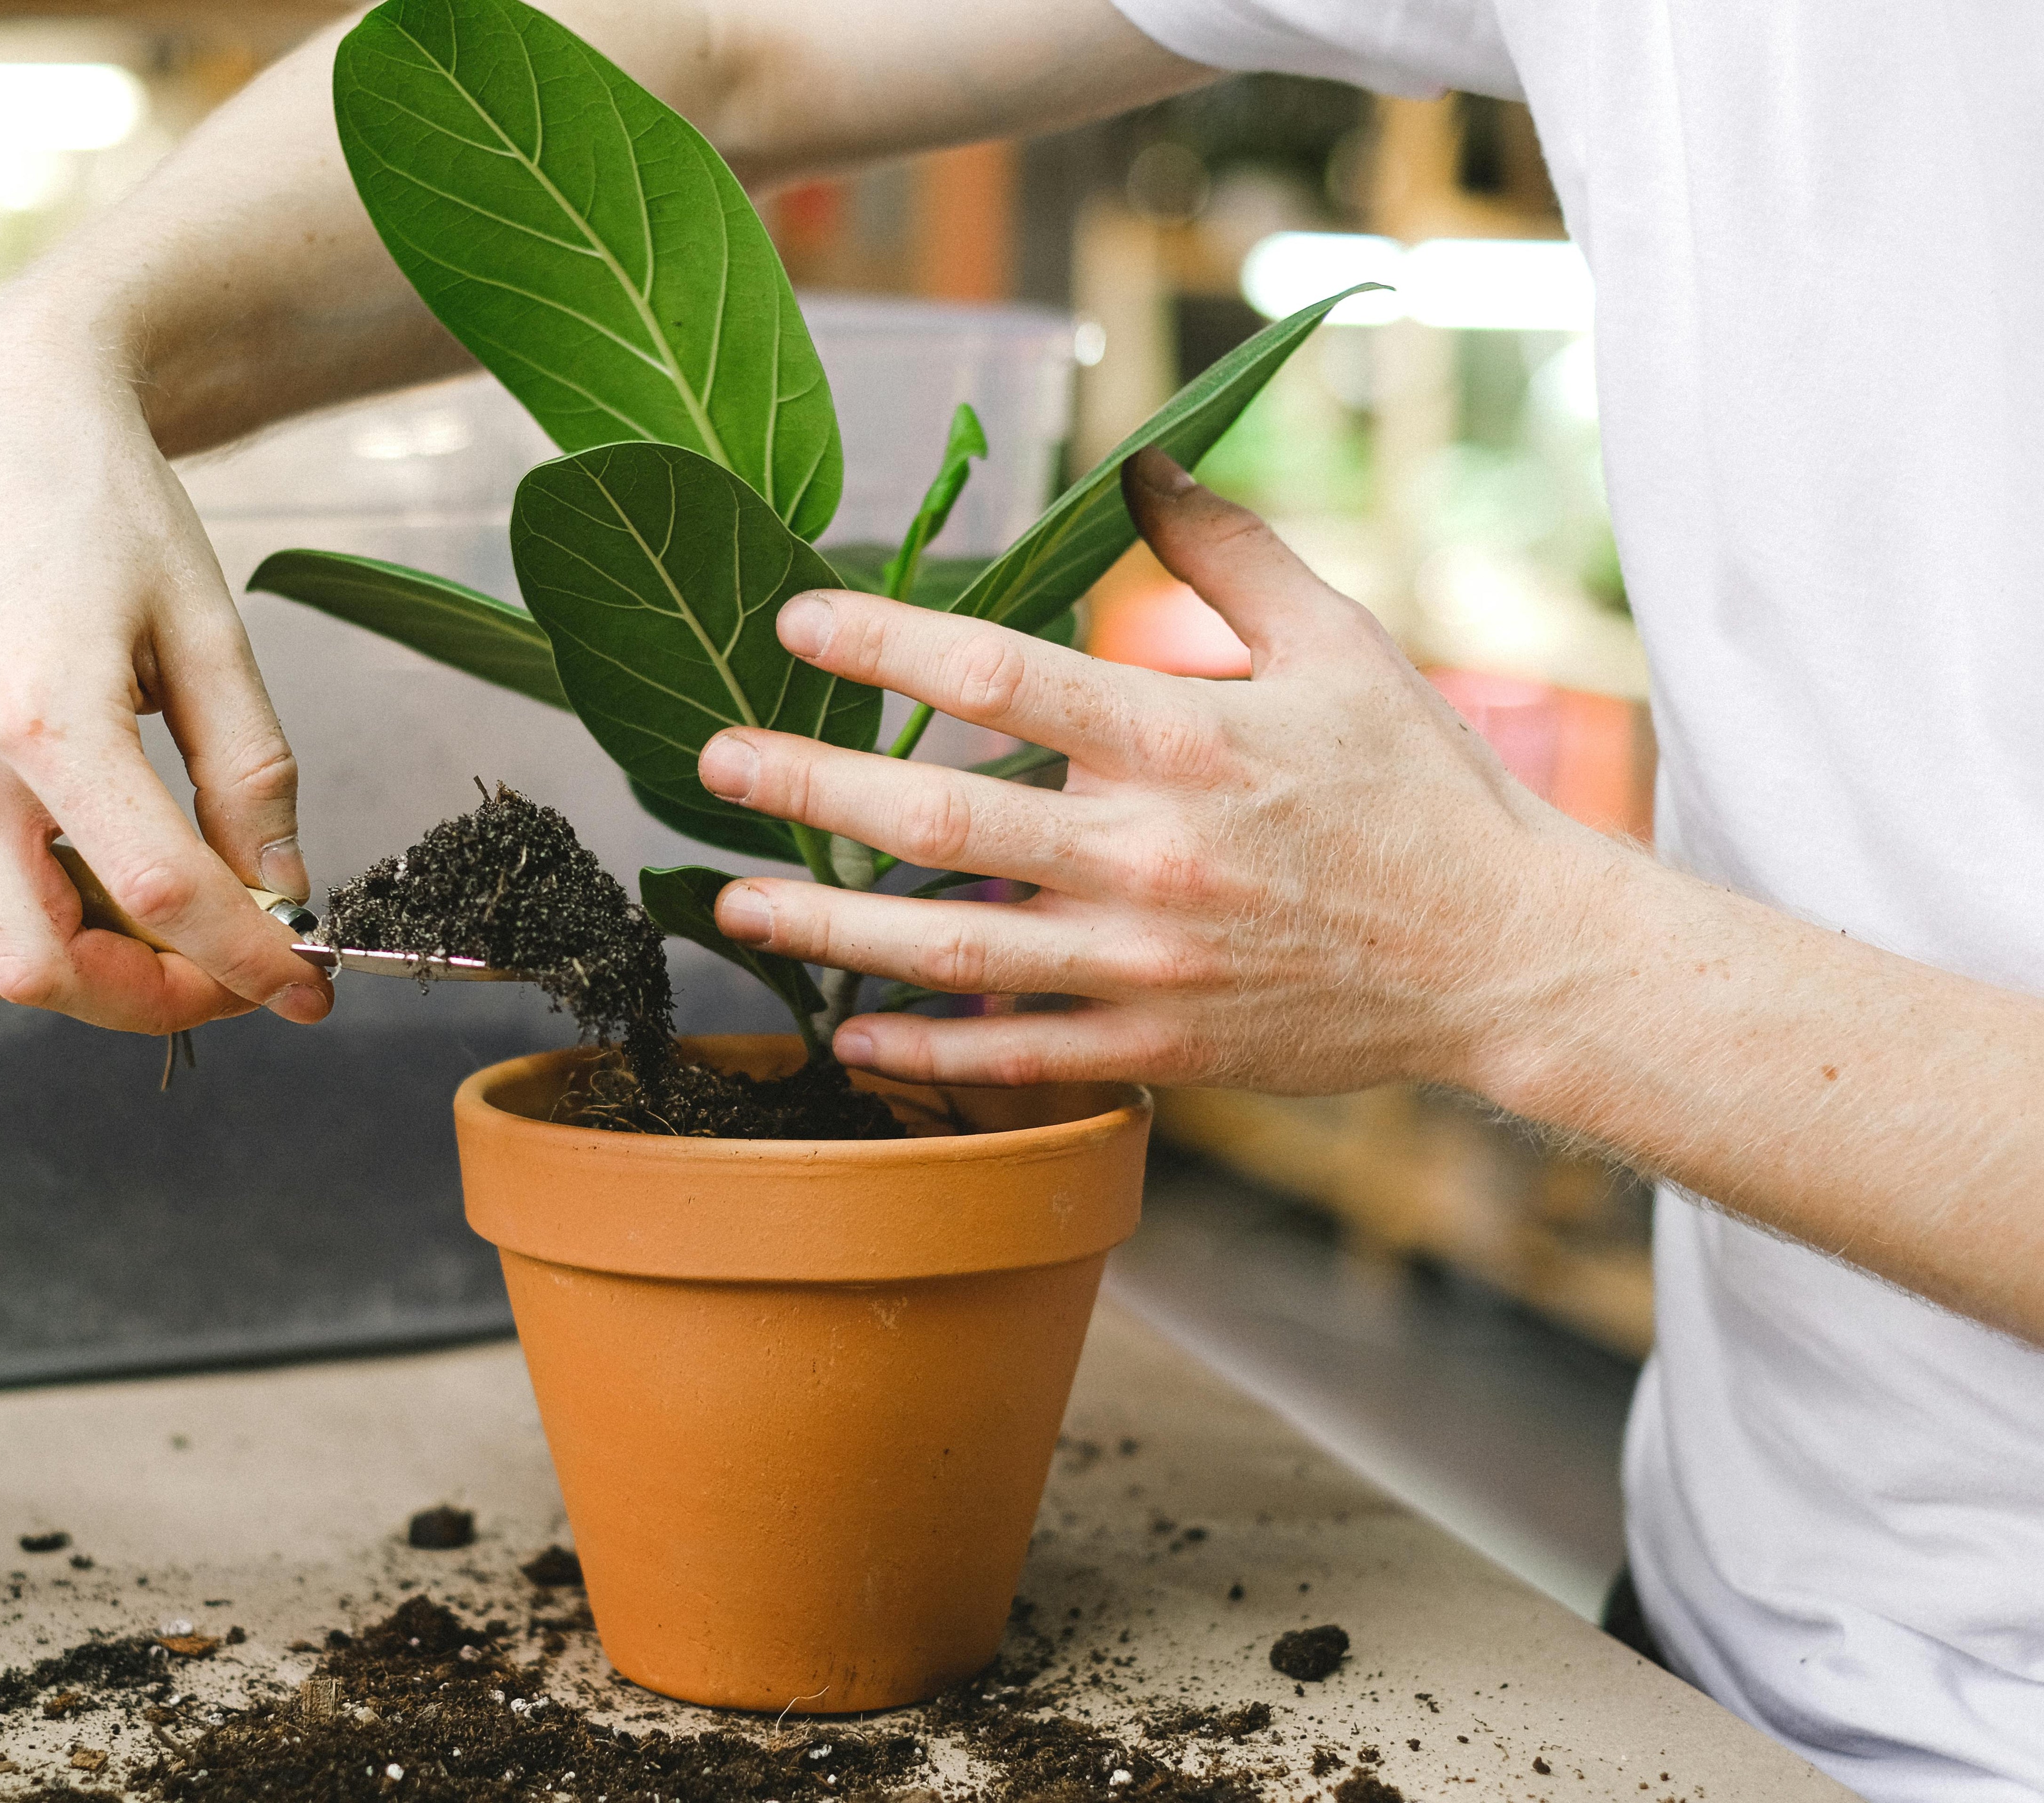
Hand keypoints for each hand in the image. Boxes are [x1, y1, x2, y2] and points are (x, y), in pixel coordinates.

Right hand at [0, 318, 331, 1035]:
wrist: (3, 425)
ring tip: (154, 929)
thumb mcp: (211, 631)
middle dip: (155, 996)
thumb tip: (279, 892)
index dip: (249, 958)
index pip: (162, 891)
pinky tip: (40, 908)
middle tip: (232, 967)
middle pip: (44, 964)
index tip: (308, 984)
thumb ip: (251, 773)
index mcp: (47, 714)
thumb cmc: (108, 507)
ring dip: (76, 977)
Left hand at [694, 451, 1610, 1092]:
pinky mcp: (1160, 1046)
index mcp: (1185, 742)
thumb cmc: (1419, 790)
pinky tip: (846, 1025)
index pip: (999, 676)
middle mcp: (1148, 856)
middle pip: (937, 818)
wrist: (1503, 954)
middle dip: (806, 786)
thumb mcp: (1338, 645)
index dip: (883, 644)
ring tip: (728, 899)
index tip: (796, 621)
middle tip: (710, 758)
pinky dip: (922, 1046)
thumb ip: (1228, 553)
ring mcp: (1147, 964)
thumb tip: (1141, 465)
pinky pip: (1015, 1053)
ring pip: (950, 948)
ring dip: (826, 926)